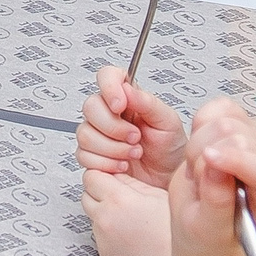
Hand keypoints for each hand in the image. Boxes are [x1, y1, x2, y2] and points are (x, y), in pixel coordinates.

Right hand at [79, 67, 186, 186]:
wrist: (167, 180)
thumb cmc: (170, 150)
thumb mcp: (167, 122)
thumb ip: (147, 102)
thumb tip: (127, 88)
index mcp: (127, 98)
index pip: (107, 76)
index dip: (108, 86)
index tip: (120, 105)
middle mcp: (109, 114)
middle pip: (90, 107)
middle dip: (114, 126)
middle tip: (135, 136)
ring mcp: (99, 135)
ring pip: (85, 133)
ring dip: (112, 148)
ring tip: (133, 152)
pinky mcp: (93, 156)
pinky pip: (84, 155)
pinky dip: (106, 163)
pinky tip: (122, 164)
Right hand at [166, 97, 255, 252]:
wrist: (203, 224)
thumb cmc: (210, 233)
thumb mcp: (206, 230)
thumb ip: (215, 203)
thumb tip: (215, 169)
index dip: (236, 161)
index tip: (208, 160)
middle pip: (240, 138)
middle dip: (206, 157)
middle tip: (199, 183)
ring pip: (226, 121)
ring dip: (201, 146)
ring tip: (199, 173)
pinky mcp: (242, 125)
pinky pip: (218, 108)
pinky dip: (201, 127)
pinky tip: (201, 152)